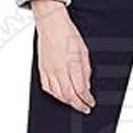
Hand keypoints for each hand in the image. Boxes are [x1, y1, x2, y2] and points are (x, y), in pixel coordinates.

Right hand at [30, 0, 94, 114]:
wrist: (51, 24)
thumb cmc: (68, 34)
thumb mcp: (84, 51)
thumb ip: (85, 71)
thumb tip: (86, 86)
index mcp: (72, 65)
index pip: (80, 90)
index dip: (87, 100)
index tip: (91, 103)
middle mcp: (59, 70)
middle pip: (69, 96)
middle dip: (78, 105)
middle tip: (84, 108)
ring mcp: (49, 71)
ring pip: (57, 95)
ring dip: (67, 102)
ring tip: (75, 103)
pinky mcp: (42, 69)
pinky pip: (47, 88)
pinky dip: (54, 95)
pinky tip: (60, 95)